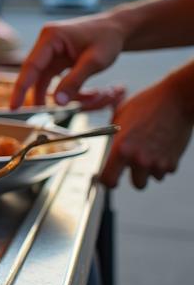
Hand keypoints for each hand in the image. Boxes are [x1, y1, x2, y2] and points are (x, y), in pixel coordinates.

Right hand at [10, 13, 126, 108]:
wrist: (118, 28)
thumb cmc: (108, 39)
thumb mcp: (94, 62)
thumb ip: (74, 81)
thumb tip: (56, 102)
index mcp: (51, 37)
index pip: (31, 66)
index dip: (21, 88)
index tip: (13, 107)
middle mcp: (47, 42)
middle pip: (34, 73)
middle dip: (36, 94)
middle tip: (32, 115)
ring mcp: (51, 50)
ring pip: (43, 78)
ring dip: (51, 93)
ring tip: (60, 109)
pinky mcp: (58, 57)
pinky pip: (53, 77)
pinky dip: (61, 89)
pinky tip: (74, 98)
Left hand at [100, 70, 193, 187]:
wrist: (176, 99)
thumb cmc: (147, 104)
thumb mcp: (120, 116)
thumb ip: (112, 136)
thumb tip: (107, 148)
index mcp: (121, 148)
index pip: (109, 179)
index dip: (107, 180)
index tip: (108, 177)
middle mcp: (139, 159)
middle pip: (137, 185)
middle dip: (135, 176)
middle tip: (134, 164)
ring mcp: (158, 162)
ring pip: (153, 178)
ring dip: (151, 169)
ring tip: (151, 151)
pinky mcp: (173, 161)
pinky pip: (166, 170)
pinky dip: (164, 163)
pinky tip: (162, 147)